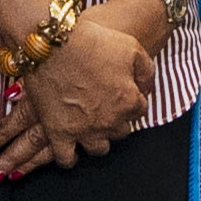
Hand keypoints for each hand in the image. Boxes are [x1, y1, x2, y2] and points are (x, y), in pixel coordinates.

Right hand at [0, 13, 154, 181]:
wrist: (53, 44)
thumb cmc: (91, 42)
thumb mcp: (131, 47)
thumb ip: (146, 71)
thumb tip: (147, 88)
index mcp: (129, 101)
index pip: (140, 111)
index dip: (131, 100)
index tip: (122, 94)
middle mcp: (109, 120)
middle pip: (121, 131)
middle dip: (116, 120)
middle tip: (105, 108)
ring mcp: (83, 130)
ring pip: (99, 148)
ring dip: (97, 139)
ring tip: (91, 128)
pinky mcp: (58, 132)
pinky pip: (66, 158)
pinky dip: (68, 157)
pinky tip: (69, 148)